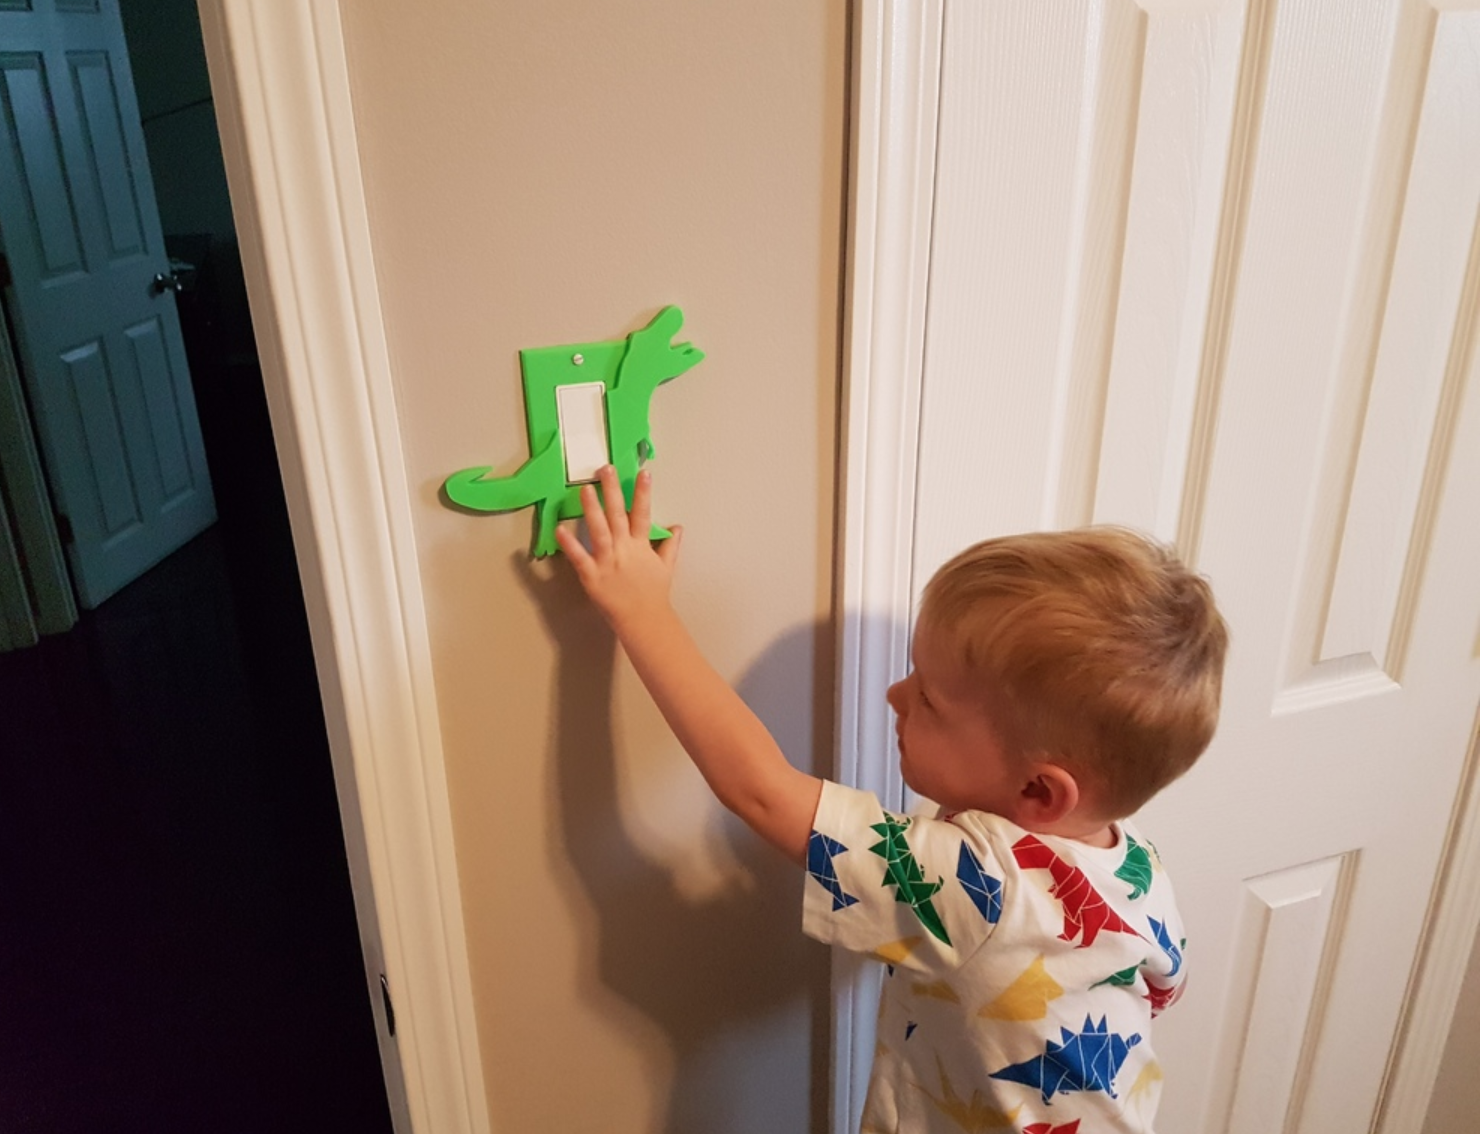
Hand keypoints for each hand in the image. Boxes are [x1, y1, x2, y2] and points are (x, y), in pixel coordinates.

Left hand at [555, 464, 680, 634]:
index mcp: (641, 546)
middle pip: (618, 515)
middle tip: (605, 469)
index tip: (643, 473)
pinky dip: (570, 544)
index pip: (643, 514)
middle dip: (612, 490)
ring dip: (592, 509)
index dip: (643, 493)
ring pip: (599, 530)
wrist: (644, 621)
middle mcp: (625, 550)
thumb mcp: (666, 568)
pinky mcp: (593, 577)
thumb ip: (670, 546)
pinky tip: (560, 529)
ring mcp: (608, 562)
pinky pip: (579, 558)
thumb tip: (677, 528)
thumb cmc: (654, 595)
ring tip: (584, 489)